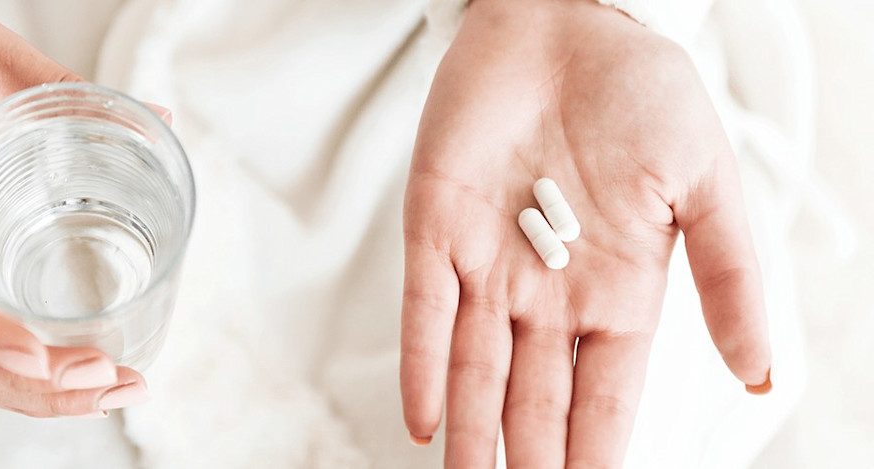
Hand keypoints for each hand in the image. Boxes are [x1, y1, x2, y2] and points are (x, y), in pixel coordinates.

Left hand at [400, 0, 770, 465]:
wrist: (570, 18)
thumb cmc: (642, 92)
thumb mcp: (705, 186)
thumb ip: (728, 277)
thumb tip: (760, 374)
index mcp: (617, 291)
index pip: (604, 396)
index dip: (595, 452)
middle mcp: (548, 291)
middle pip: (534, 398)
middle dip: (528, 458)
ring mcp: (489, 263)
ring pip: (474, 369)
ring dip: (471, 432)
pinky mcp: (436, 228)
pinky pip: (426, 310)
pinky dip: (422, 364)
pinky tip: (423, 419)